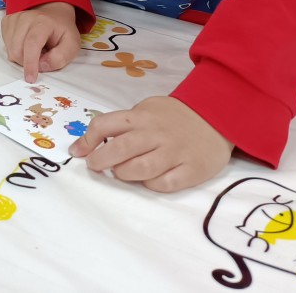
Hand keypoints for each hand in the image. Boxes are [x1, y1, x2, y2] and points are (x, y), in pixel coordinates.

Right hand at [1, 1, 80, 82]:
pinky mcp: (6, 22)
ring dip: (22, 58)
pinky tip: (26, 45)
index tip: (30, 78)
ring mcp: (14, 19)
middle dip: (28, 63)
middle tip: (42, 58)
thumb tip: (42, 66)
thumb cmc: (62, 32)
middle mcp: (25, 17)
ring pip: (10, 51)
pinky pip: (6, 46)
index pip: (32, 43)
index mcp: (43, 22)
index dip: (30, 63)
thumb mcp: (72, 45)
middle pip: (18, 50)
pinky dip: (16, 51)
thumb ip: (61, 57)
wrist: (53, 15)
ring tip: (36, 50)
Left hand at [70, 95, 233, 192]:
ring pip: (141, 169)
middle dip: (101, 160)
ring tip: (120, 172)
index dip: (87, 140)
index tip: (78, 153)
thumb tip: (87, 144)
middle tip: (95, 166)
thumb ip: (121, 125)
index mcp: (141, 116)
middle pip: (121, 148)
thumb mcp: (146, 111)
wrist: (217, 116)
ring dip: (124, 173)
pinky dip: (151, 185)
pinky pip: (165, 184)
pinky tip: (148, 180)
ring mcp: (175, 152)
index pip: (106, 124)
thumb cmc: (172, 117)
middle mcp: (156, 133)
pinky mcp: (192, 169)